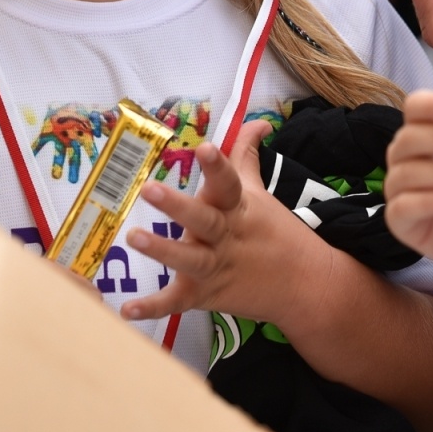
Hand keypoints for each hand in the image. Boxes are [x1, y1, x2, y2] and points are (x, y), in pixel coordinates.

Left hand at [122, 122, 324, 323]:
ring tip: (134, 238)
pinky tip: (127, 310)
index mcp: (238, 207)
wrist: (305, 285)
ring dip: (163, 249)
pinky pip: (177, 302)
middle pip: (203, 219)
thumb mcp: (260, 193)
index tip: (205, 148)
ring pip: (189, 258)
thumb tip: (258, 121)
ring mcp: (216, 267)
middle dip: (177, 206)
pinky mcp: (206, 296)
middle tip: (148, 190)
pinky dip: (153, 308)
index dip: (217, 165)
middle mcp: (226, 235)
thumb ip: (247, 156)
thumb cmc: (276, 233)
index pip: (228, 182)